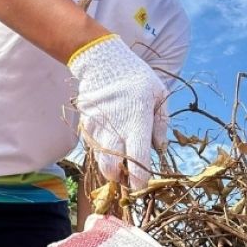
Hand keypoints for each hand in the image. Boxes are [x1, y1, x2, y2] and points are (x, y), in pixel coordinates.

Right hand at [68, 34, 168, 189]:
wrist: (101, 60)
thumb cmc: (136, 77)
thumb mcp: (158, 94)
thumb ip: (161, 123)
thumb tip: (160, 148)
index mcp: (136, 121)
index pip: (137, 161)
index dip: (139, 180)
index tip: (142, 187)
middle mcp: (115, 129)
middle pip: (112, 169)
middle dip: (120, 179)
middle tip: (129, 176)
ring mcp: (97, 128)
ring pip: (100, 161)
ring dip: (110, 167)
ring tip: (121, 160)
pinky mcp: (86, 125)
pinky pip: (93, 147)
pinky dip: (102, 151)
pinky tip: (111, 142)